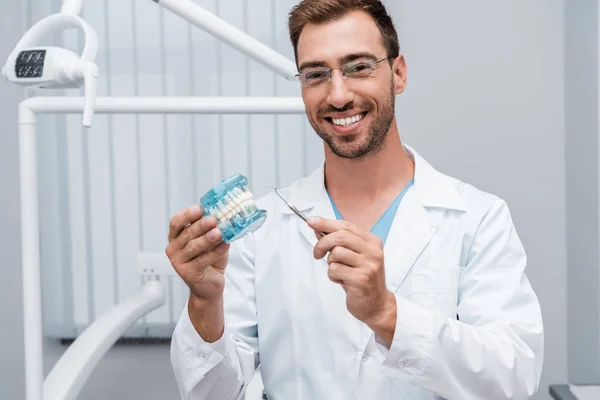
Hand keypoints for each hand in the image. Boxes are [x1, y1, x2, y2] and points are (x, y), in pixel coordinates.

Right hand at [165, 205, 229, 301]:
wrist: (210, 284)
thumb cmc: (209, 259)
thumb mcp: (210, 240)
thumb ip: (212, 229)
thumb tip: (223, 215)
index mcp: (176, 237)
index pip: (176, 222)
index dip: (187, 215)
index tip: (199, 209)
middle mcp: (174, 248)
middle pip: (187, 234)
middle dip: (201, 226)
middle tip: (213, 220)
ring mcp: (178, 262)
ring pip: (193, 247)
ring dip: (207, 239)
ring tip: (219, 233)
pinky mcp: (188, 273)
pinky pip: (202, 260)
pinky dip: (215, 252)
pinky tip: (225, 245)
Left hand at [307, 216, 395, 332]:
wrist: (377, 304)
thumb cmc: (363, 279)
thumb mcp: (353, 257)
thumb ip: (338, 242)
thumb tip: (318, 229)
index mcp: (372, 242)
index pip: (346, 226)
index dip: (326, 223)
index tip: (311, 222)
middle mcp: (373, 251)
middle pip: (340, 236)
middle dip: (322, 243)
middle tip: (317, 254)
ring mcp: (368, 265)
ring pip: (336, 253)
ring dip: (330, 264)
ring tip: (339, 272)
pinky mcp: (361, 279)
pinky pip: (335, 270)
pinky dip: (333, 276)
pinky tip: (342, 281)